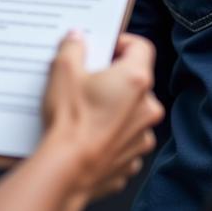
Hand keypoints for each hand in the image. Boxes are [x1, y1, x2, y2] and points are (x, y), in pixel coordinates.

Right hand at [40, 31, 163, 210]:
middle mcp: (148, 107)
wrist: (66, 173)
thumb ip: (73, 46)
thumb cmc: (68, 120)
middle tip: (87, 81)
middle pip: (135, 81)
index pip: (141, 47)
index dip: (122, 43)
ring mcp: (143, 136)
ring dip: (114, 109)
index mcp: (136, 79)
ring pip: (131, 112)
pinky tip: (88, 137)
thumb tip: (77, 37)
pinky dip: (111, 136)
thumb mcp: (63, 71)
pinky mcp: (133, 160)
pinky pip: (125, 140)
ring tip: (85, 112)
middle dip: (113, 78)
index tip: (103, 49)